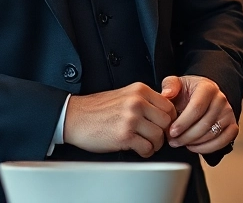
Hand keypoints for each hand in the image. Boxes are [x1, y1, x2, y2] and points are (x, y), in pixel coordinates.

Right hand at [63, 82, 177, 157]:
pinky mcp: (124, 135)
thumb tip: (164, 113)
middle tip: (155, 137)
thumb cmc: (97, 109)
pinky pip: (147, 148)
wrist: (74, 117)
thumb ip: (144, 100)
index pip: (168, 106)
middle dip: (163, 133)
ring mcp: (130, 119)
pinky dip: (145, 152)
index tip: (162, 126)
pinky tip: (138, 149)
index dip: (168, 119)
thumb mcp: (124, 95)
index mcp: (139, 90)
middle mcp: (137, 102)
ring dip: (154, 144)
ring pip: (158, 136)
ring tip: (146, 144)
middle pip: (166, 121)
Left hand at [160, 75, 237, 153]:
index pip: (197, 108)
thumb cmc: (188, 92)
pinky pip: (223, 141)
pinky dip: (207, 148)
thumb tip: (167, 94)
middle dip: (186, 136)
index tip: (171, 132)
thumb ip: (169, 86)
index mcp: (207, 88)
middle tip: (172, 141)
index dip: (183, 123)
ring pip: (213, 134)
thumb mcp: (177, 83)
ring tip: (180, 143)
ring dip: (194, 143)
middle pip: (205, 124)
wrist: (203, 95)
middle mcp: (221, 100)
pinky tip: (193, 147)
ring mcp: (228, 113)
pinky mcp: (232, 125)